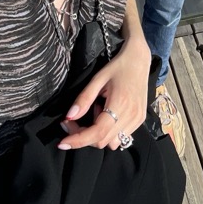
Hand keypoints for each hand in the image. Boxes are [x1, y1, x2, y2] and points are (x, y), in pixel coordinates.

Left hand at [58, 36, 149, 150]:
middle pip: (102, 141)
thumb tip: (69, 117)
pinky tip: (107, 114)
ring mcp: (137, 120)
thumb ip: (84, 99)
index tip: (62, 143)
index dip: (78, 140)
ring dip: (97, 135)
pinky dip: (109, 132)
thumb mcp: (97, 79)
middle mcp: (131, 116)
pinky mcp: (140, 120)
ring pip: (112, 143)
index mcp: (120, 104)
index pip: (97, 132)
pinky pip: (121, 137)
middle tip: (73, 120)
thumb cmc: (118, 67)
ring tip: (97, 112)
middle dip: (83, 136)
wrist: (139, 60)